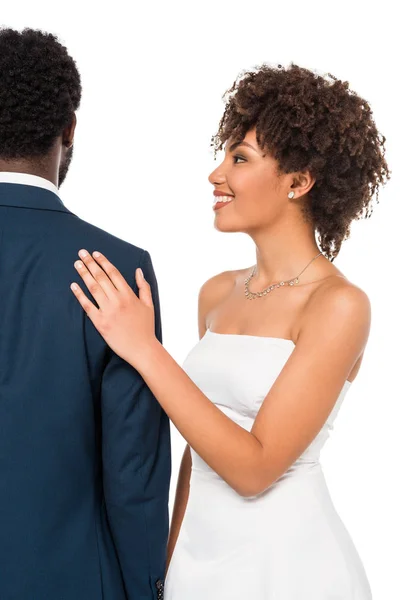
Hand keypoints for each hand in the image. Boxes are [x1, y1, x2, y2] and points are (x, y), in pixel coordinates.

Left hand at [70, 249, 157, 365]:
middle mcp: (117, 300)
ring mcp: (108, 311)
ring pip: (93, 288)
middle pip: (101, 277)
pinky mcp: (100, 322)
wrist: (142, 349)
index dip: (103, 262)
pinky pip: (87, 306)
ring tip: (77, 264)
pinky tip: (73, 285)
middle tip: (82, 253)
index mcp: (129, 295)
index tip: (95, 253)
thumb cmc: (146, 328)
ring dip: (84, 274)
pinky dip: (79, 295)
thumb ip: (144, 286)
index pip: (113, 273)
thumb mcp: (149, 304)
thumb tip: (139, 271)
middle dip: (90, 263)